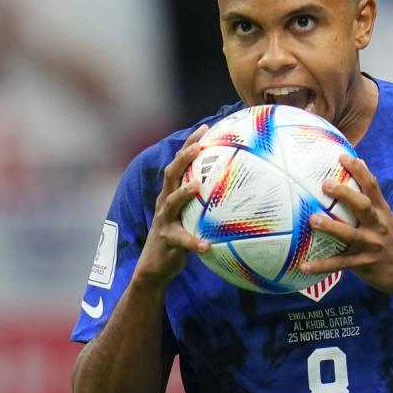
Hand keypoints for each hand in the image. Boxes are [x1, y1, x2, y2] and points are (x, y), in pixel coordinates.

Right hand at [133, 124, 210, 288]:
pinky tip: (207, 246)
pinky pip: (182, 241)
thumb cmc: (180, 233)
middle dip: (183, 158)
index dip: (190, 144)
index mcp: (172, 192)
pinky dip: (194, 243)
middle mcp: (165, 202)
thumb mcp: (191, 212)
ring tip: (197, 186)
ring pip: (171, 203)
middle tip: (199, 147)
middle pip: (170, 174)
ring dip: (183, 193)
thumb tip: (237, 185)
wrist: (156, 264)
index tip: (205, 128)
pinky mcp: (167, 241)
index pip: (180, 162)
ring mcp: (164, 221)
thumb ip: (206, 198)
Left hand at [299, 155, 392, 296]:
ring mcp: (371, 245)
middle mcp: (377, 225)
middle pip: (363, 206)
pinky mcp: (364, 264)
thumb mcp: (387, 217)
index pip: (372, 186)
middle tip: (325, 184)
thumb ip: (372, 196)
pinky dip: (322, 266)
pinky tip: (304, 266)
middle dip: (345, 194)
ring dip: (331, 227)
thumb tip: (361, 164)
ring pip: (349, 235)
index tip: (342, 156)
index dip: (359, 170)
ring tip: (313, 220)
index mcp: (382, 212)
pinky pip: (340, 264)